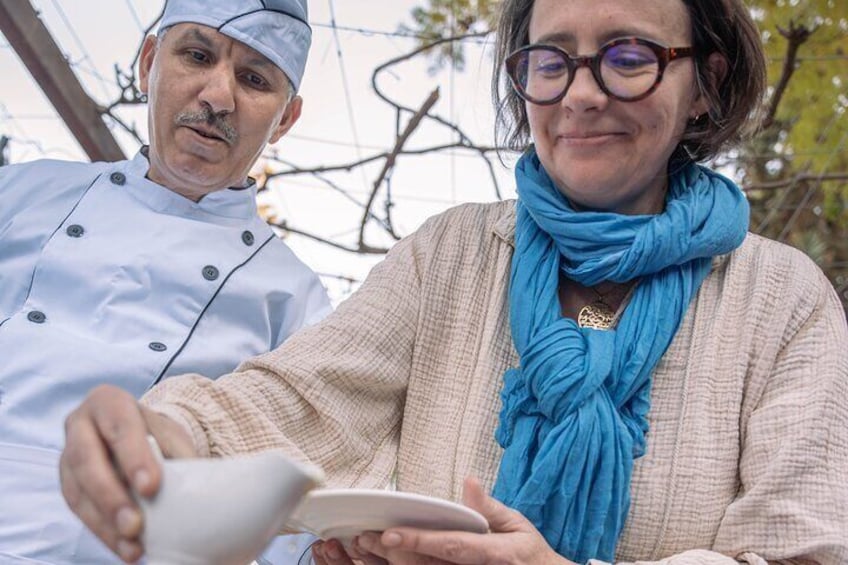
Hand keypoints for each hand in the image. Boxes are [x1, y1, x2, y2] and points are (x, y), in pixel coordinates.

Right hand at [59, 384, 195, 562]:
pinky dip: (103, 532)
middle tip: (135, 526)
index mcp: (109, 402)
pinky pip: (79, 511)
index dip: (134, 458)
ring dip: (105, 523)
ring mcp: (67, 456)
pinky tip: (123, 548)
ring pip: (78, 491)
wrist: (137, 437)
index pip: (120, 428)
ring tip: (132, 546)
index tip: (151, 488)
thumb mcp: (170, 435)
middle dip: (112, 497)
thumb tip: (201, 487)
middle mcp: (80, 425)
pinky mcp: (67, 484)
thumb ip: (177, 454)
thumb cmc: (156, 434)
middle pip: (88, 461)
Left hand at [313, 477, 573, 564]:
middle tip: (362, 539)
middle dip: (393, 556)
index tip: (390, 535)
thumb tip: (470, 482)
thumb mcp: (518, 525)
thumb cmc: (527, 553)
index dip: (420, 541)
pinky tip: (378, 563)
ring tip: (361, 551)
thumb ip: (490, 507)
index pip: (451, 546)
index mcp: (493, 554)